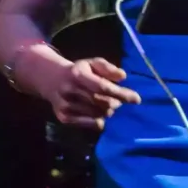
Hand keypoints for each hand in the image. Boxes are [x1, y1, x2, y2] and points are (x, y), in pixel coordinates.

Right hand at [21, 49, 141, 131]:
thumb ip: (108, 68)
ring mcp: (65, 106)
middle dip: (116, 103)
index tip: (137, 99)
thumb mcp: (92, 63)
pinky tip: (99, 113)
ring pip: (98, 114)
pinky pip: (91, 124)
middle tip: (119, 101)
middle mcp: (69, 91)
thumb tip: (123, 76)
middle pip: (102, 103)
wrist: (51, 80)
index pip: (102, 87)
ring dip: (108, 111)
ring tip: (107, 104)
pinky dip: (100, 120)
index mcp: (77, 75)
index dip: (121, 94)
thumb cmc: (79, 71)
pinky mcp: (64, 118)